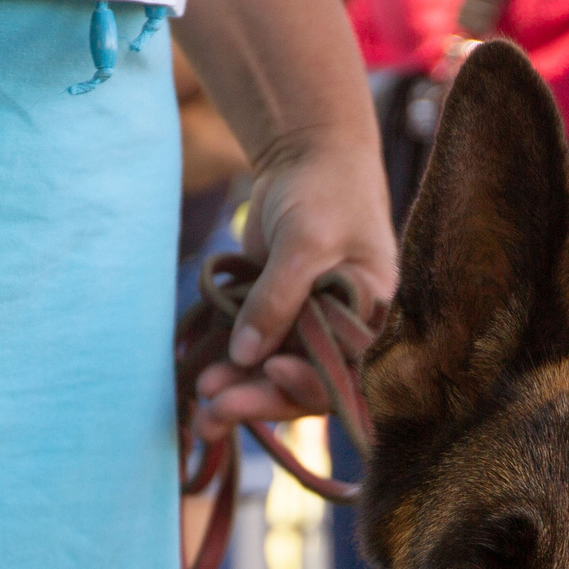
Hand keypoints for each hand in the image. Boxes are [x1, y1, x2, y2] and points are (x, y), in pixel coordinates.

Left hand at [191, 126, 395, 442]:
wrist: (308, 155)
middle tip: (214, 411)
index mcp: (368, 319)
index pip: (341, 372)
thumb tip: (246, 357)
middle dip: (259, 400)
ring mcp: (307, 328)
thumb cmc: (326, 191)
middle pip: (301, 384)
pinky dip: (229, 369)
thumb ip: (279, 299)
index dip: (305, 382)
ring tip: (199, 413)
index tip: (270, 369)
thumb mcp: (307, 241)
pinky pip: (254, 354)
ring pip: (273, 376)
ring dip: (237, 394)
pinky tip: (200, 383)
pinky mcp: (276, 318)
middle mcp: (341, 333)